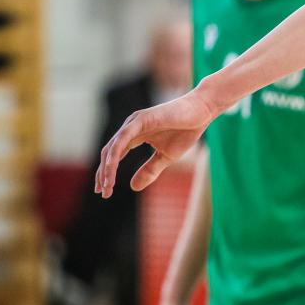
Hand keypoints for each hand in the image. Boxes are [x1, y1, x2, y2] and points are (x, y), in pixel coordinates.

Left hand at [95, 89, 215, 197]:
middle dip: (103, 174)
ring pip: (113, 148)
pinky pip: (123, 138)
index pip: (114, 156)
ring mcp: (134, 123)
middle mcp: (130, 129)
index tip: (105, 191)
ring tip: (107, 185)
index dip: (107, 173)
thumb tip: (132, 187)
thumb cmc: (185, 131)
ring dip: (107, 168)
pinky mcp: (141, 119)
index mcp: (134, 136)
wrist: (201, 112)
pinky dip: (115, 153)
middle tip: (103, 192)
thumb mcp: (166, 157)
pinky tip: (111, 166)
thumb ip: (150, 170)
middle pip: (108, 153)